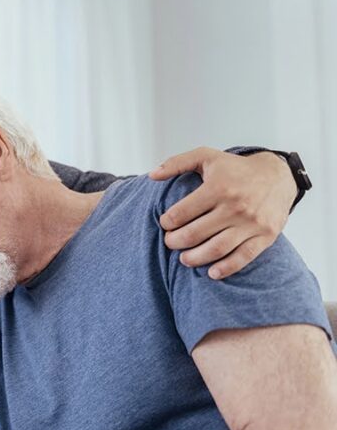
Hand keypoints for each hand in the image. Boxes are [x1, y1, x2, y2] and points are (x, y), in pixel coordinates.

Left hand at [149, 147, 296, 279]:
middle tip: (170, 242)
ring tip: (184, 258)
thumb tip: (152, 175)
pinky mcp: (266, 235)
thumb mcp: (206, 157)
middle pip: (195, 233)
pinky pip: (243, 257)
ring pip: (217, 248)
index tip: (165, 224)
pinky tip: (211, 273)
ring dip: (195, 258)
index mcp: (218, 187)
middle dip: (175, 242)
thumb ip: (176, 163)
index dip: (167, 222)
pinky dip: (226, 268)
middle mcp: (235, 206)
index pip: (182, 212)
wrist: (278, 175)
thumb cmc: (236, 169)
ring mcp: (251, 223)